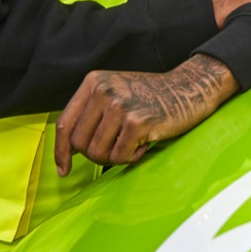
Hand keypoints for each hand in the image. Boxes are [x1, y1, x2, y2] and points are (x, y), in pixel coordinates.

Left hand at [54, 54, 238, 175]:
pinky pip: (118, 157)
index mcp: (93, 82)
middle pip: (79, 143)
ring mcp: (119, 106)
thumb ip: (91, 112)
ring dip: (114, 156)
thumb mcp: (115, 92)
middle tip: (116, 149)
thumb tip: (69, 149)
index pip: (64, 123)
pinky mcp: (136, 123)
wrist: (189, 88)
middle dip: (95, 154)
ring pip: (97, 153)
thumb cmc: (152, 96)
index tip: (64, 169)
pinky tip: (143, 144)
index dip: (61, 151)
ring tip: (132, 143)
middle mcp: (103, 91)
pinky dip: (130, 158)